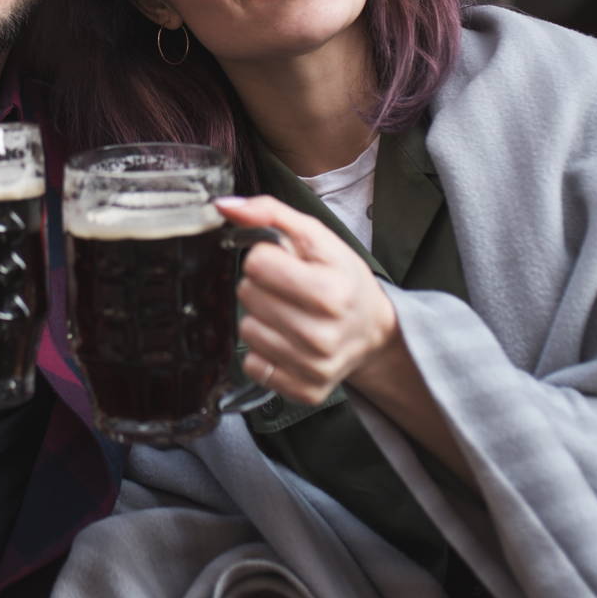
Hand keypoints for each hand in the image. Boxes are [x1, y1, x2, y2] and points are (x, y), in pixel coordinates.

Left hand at [216, 195, 399, 407]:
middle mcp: (323, 334)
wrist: (373, 329)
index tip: (285, 264)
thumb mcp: (316, 237)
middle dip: (262, 286)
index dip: (265, 257)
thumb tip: (224, 206)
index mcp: (330, 291)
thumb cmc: (343, 278)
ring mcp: (314, 367)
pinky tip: (286, 341)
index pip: (256, 263)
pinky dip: (263, 352)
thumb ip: (270, 213)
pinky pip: (253, 366)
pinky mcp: (304, 391)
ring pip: (247, 331)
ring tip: (288, 315)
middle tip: (289, 290)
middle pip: (248, 295)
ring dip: (261, 318)